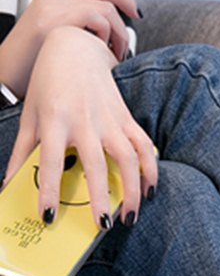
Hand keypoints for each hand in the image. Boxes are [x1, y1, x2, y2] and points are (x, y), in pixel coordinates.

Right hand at [0, 0, 140, 97]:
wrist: (8, 77)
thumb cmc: (35, 64)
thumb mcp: (61, 38)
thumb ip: (83, 27)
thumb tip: (113, 32)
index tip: (133, 11)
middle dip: (126, 5)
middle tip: (134, 27)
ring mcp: (53, 3)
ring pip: (106, 8)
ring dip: (119, 33)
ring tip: (117, 54)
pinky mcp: (53, 19)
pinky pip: (96, 19)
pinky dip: (107, 37)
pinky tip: (105, 54)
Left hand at [3, 27, 157, 226]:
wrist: (75, 48)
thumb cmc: (49, 85)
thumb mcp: (30, 116)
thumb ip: (22, 153)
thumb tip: (8, 186)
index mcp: (55, 120)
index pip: (51, 161)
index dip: (49, 190)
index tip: (49, 216)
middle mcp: (84, 120)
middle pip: (96, 165)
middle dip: (101, 198)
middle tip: (103, 227)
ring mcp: (109, 119)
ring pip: (128, 158)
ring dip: (133, 190)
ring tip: (130, 217)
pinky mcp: (126, 118)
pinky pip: (144, 147)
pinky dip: (150, 170)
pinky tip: (150, 192)